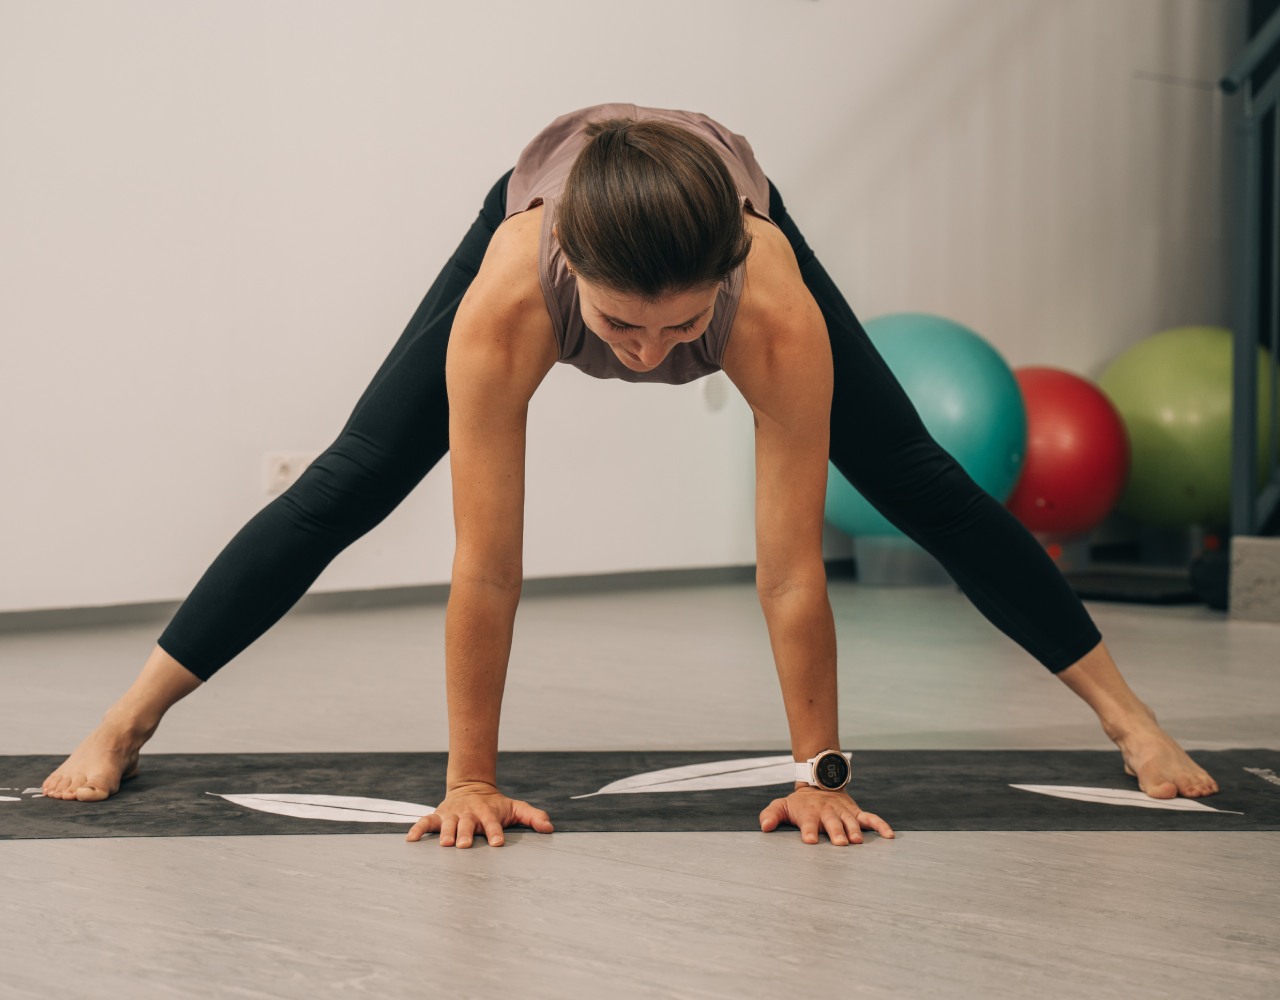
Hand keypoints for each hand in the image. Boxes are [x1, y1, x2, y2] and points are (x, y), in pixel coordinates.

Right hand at [405, 781, 554, 847]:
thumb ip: (533, 816)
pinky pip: (425, 822)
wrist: (472, 787)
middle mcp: (469, 814)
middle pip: (467, 824)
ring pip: (447, 824)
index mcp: (488, 812)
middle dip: (466, 834)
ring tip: (445, 844)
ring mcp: (452, 815)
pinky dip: (417, 829)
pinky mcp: (438, 816)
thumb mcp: (515, 807)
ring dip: (446, 833)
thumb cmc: (496, 805)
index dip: (495, 832)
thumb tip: (550, 828)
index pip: (493, 823)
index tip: (497, 843)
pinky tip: (410, 840)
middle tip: (464, 846)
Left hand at [759, 785, 894, 844]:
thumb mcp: (782, 805)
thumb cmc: (800, 803)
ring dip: (854, 830)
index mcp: (809, 813)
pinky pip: (870, 818)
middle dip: (836, 832)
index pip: (808, 823)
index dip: (809, 831)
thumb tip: (764, 826)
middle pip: (832, 823)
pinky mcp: (855, 812)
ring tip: (857, 841)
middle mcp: (827, 812)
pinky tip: (889, 836)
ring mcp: (843, 812)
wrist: (818, 783)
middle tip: (840, 843)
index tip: (809, 840)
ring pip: (850, 820)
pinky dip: (880, 825)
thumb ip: (771, 815)